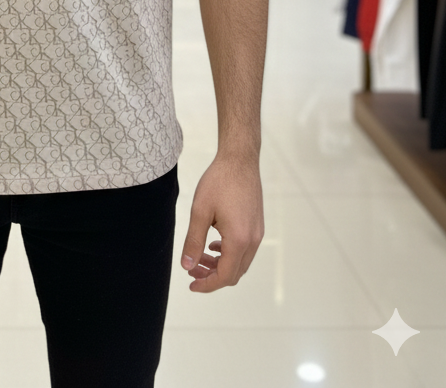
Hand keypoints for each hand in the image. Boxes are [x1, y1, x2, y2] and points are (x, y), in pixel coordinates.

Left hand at [179, 153, 263, 292]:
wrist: (239, 160)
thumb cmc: (219, 181)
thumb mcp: (200, 211)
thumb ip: (193, 241)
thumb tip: (187, 266)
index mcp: (238, 240)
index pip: (224, 276)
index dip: (207, 285)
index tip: (191, 285)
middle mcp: (252, 241)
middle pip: (234, 273)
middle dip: (212, 276)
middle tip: (192, 270)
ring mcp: (257, 233)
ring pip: (240, 263)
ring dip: (220, 265)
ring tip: (200, 257)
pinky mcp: (257, 226)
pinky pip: (244, 250)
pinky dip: (229, 254)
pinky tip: (214, 244)